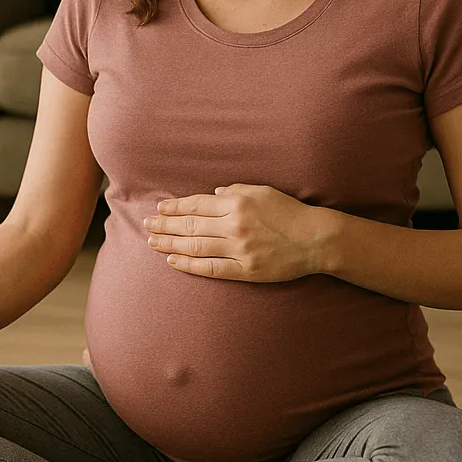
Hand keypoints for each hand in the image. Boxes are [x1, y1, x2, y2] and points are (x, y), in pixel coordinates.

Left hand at [142, 183, 332, 282]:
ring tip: (152, 242)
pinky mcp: (245, 270)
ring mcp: (238, 250)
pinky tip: (172, 260)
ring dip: (169, 243)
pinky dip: (189, 264)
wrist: (315, 239)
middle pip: (190, 225)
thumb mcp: (263, 191)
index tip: (159, 208)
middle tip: (146, 225)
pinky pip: (210, 268)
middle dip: (165, 225)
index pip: (197, 204)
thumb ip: (237, 191)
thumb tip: (215, 195)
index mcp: (237, 203)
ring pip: (195, 246)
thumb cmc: (290, 212)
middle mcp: (234, 226)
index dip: (175, 206)